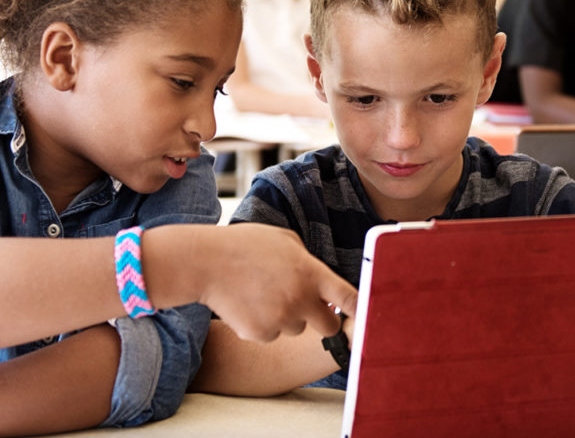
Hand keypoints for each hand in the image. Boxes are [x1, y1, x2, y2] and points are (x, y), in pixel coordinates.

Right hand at [193, 224, 357, 342]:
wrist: (206, 263)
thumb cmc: (245, 245)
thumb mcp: (284, 239)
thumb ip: (307, 260)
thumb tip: (319, 278)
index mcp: (311, 272)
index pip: (349, 297)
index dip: (361, 309)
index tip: (368, 316)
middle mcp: (301, 298)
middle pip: (328, 325)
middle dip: (322, 319)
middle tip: (304, 305)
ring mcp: (281, 319)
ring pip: (295, 328)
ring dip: (286, 318)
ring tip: (261, 293)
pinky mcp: (260, 334)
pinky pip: (270, 335)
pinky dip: (262, 325)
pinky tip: (247, 304)